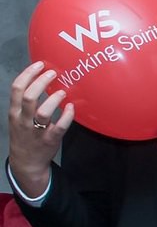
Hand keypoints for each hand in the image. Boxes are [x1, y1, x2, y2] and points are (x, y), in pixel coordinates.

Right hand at [7, 62, 71, 190]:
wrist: (26, 162)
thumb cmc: (25, 135)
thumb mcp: (18, 117)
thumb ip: (25, 102)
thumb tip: (40, 80)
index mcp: (14, 112)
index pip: (17, 88)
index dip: (28, 74)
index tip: (39, 64)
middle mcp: (23, 120)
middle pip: (29, 97)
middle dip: (41, 82)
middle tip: (53, 73)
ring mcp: (36, 130)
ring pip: (43, 111)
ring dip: (54, 99)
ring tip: (62, 92)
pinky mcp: (50, 139)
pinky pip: (60, 126)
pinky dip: (67, 116)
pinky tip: (71, 107)